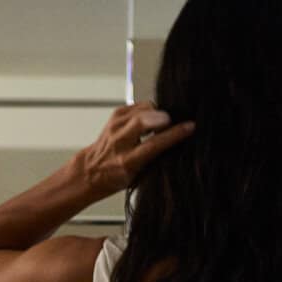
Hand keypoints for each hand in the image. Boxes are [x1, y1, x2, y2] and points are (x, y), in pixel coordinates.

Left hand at [74, 104, 195, 200]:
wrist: (92, 170)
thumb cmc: (117, 176)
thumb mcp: (138, 176)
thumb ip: (155, 159)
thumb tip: (177, 141)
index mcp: (127, 162)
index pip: (154, 144)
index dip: (174, 134)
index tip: (189, 127)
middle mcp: (119, 142)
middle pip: (144, 120)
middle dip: (162, 117)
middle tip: (171, 122)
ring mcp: (115, 126)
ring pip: (142, 109)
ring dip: (156, 113)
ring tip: (161, 123)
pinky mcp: (115, 115)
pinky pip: (138, 106)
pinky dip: (148, 110)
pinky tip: (150, 120)